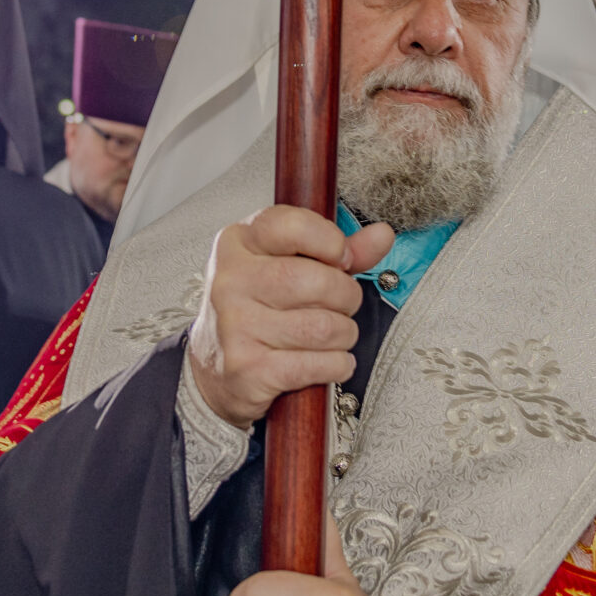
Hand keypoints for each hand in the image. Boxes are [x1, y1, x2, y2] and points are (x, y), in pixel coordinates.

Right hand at [187, 206, 394, 427]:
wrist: (214, 368)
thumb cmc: (255, 310)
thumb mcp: (286, 266)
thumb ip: (335, 250)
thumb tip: (381, 236)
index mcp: (239, 243)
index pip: (292, 226)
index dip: (330, 242)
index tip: (341, 259)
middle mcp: (231, 281)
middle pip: (318, 281)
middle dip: (346, 297)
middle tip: (341, 305)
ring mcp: (236, 326)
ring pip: (323, 327)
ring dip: (343, 335)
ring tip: (332, 335)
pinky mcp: (247, 367)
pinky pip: (317, 364)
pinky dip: (337, 365)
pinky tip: (327, 361)